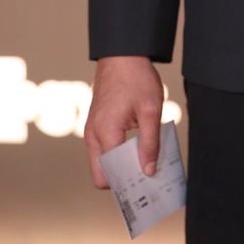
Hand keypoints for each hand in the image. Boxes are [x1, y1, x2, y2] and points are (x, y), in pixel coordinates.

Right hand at [84, 55, 163, 187]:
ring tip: (146, 165)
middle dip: (122, 180)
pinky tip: (138, 149)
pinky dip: (117, 154)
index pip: (109, 176)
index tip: (146, 190)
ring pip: (101, 162)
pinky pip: (103, 148)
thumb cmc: (136, 78)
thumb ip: (150, 143)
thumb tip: (148, 171)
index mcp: (105, 133)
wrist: (122, 53)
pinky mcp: (96, 123)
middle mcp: (93, 134)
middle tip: (147, 180)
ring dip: (120, 167)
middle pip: (102, 174)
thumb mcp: (151, 110)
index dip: (126, 186)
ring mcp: (92, 129)